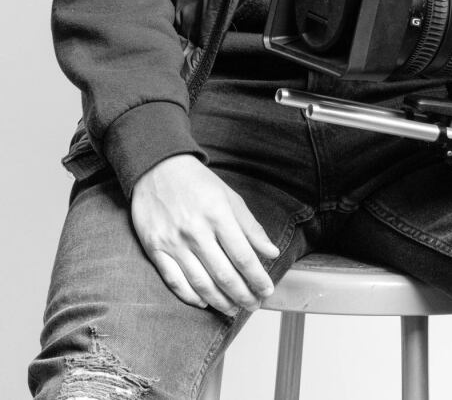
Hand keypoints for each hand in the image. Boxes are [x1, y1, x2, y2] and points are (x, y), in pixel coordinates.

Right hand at [130, 154, 278, 315]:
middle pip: (224, 274)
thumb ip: (250, 226)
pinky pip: (174, 281)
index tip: (267, 290)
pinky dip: (191, 296)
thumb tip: (272, 252)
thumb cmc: (197, 183)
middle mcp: (196, 230)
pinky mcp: (154, 248)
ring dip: (220, 301)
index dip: (257, 278)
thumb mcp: (229, 197)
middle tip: (254, 305)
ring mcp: (173, 241)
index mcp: (218, 214)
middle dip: (243, 295)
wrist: (157, 168)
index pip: (243, 256)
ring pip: (201, 283)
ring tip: (233, 309)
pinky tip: (204, 301)